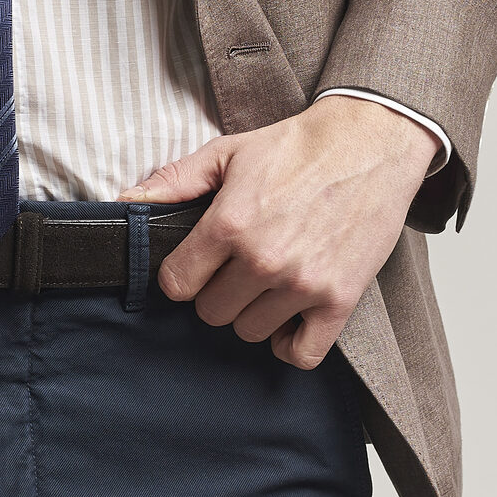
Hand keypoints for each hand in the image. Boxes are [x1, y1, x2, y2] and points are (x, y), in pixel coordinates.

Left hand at [118, 98, 439, 368]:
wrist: (368, 143)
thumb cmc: (298, 147)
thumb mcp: (228, 152)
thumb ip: (175, 180)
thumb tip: (128, 200)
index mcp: (229, 223)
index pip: (177, 284)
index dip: (182, 275)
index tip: (196, 265)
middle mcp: (263, 259)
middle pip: (212, 312)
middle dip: (218, 291)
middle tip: (236, 267)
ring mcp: (302, 283)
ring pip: (251, 332)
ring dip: (254, 312)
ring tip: (267, 280)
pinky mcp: (339, 299)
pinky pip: (301, 353)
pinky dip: (291, 344)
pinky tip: (289, 316)